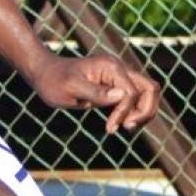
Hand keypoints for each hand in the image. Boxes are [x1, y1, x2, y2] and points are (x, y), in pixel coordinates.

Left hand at [28, 52, 160, 133]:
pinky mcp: (116, 85)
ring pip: (147, 93)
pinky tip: (121, 123)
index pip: (132, 92)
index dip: (124, 112)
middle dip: (144, 111)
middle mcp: (119, 69)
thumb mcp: (71, 88)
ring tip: (124, 127)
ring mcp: (119, 76)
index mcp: (111, 67)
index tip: (109, 128)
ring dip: (143, 112)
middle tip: (127, 127)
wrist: (45, 73)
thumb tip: (122, 96)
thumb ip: (96, 92)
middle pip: (151, 89)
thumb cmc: (54, 80)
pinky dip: (134, 112)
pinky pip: (136, 98)